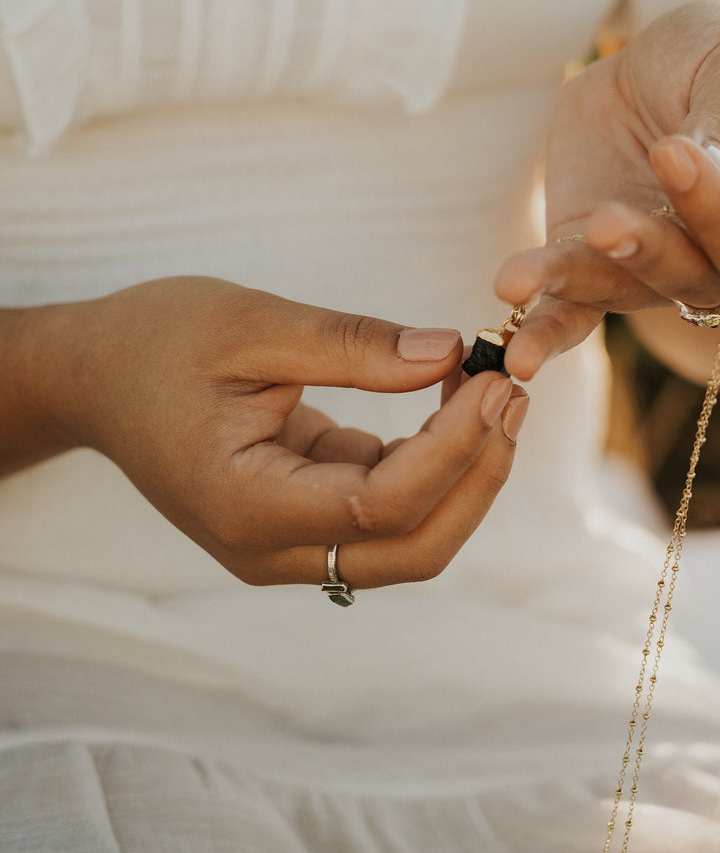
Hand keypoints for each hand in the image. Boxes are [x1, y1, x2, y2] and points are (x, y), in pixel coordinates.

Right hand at [24, 277, 527, 588]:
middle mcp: (270, 547)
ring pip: (408, 538)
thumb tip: (448, 352)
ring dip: (462, 474)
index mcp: (247, 507)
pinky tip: (449, 402)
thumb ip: (353, 345)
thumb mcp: (249, 327)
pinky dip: (429, 461)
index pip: (382, 505)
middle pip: (411, 548)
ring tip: (492, 393)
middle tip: (511, 394)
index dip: (452, 447)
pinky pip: (385, 508)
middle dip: (476, 477)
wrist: (97, 377)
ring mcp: (286, 543)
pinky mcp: (300, 518)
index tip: (492, 379)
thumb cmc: (155, 344)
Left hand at [494, 2, 719, 379]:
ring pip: (616, 290)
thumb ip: (719, 119)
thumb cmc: (699, 69)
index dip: (712, 202)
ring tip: (520, 282)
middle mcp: (704, 261)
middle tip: (609, 222)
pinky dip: (542, 331)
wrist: (643, 75)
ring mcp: (641, 273)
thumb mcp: (714, 72)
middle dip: (647, 248)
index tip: (681, 154)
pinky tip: (516, 355)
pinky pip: (568, 312)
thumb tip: (710, 158)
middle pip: (685, 272)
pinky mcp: (583, 271)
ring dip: (574, 286)